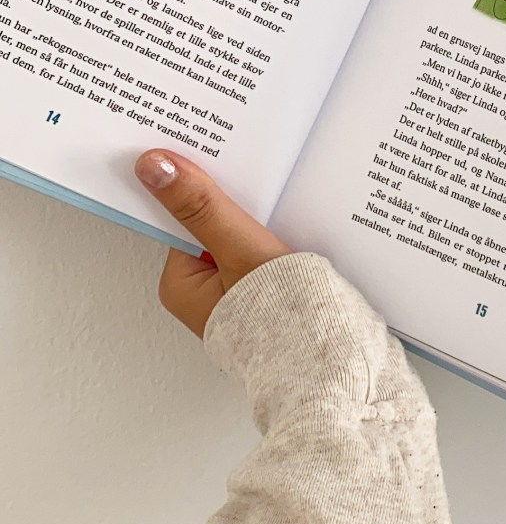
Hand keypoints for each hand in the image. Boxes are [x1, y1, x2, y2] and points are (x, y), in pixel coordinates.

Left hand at [135, 149, 290, 337]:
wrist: (333, 362)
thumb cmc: (283, 322)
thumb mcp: (239, 250)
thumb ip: (202, 207)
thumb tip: (153, 166)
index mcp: (181, 286)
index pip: (185, 218)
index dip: (203, 188)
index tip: (221, 161)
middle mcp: (204, 293)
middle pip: (214, 226)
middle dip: (239, 206)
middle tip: (264, 184)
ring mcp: (238, 296)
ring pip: (244, 239)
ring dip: (265, 222)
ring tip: (287, 213)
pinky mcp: (269, 297)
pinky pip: (267, 255)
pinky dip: (281, 240)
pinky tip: (300, 233)